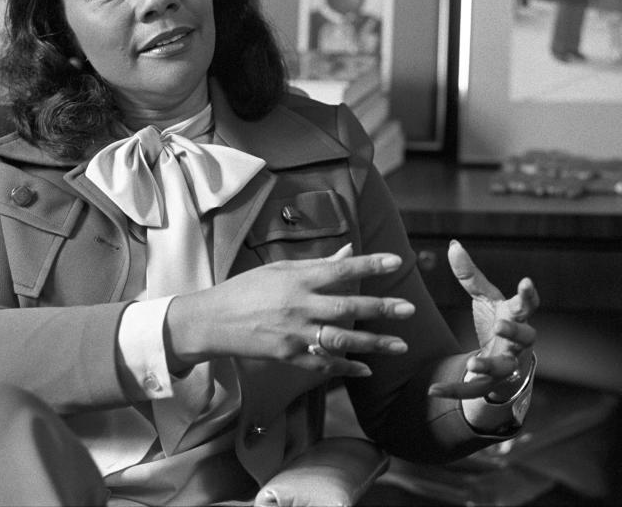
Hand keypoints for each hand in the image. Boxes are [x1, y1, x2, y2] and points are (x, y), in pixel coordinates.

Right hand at [165, 244, 414, 377]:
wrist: (212, 321)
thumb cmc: (246, 289)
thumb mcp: (280, 269)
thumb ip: (318, 264)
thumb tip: (349, 252)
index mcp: (298, 279)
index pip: (341, 269)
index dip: (370, 264)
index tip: (396, 261)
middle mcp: (300, 306)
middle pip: (348, 307)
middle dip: (381, 308)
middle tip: (409, 308)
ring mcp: (294, 334)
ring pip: (341, 339)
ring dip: (374, 343)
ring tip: (400, 345)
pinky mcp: (288, 356)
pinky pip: (323, 363)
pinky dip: (346, 367)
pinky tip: (366, 369)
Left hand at [429, 240, 538, 400]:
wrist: (505, 360)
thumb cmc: (498, 321)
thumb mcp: (485, 298)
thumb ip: (469, 275)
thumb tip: (452, 243)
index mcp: (517, 317)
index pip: (528, 304)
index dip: (528, 294)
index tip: (526, 281)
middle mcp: (518, 342)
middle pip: (525, 337)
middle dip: (514, 330)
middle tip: (500, 324)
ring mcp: (507, 364)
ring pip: (504, 368)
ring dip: (489, 366)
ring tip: (472, 364)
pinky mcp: (491, 383)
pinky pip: (474, 390)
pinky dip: (454, 391)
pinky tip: (432, 390)